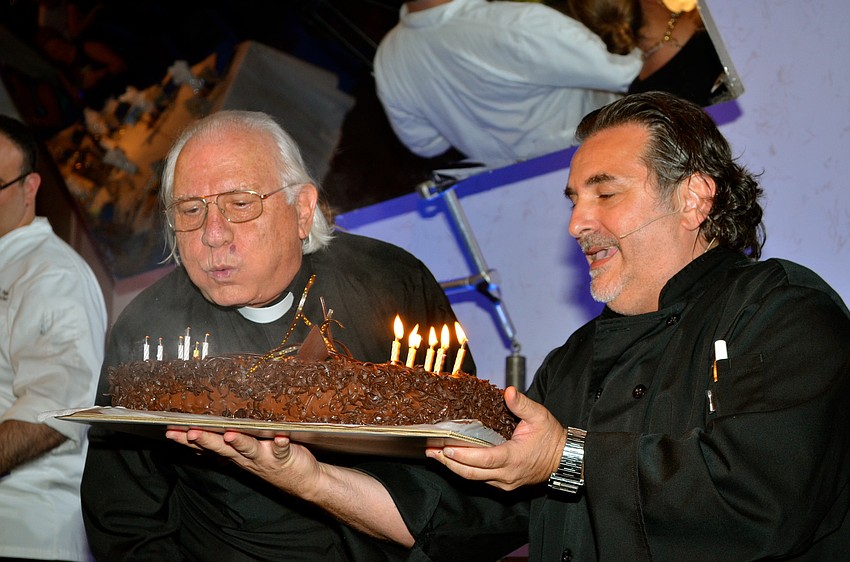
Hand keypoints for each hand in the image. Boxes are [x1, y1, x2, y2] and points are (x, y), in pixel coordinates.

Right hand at [165, 429, 322, 498]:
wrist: (302, 481)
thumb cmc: (272, 459)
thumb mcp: (246, 451)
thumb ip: (230, 440)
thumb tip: (210, 424)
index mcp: (235, 452)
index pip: (207, 444)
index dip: (188, 440)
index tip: (170, 432)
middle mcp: (246, 455)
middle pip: (222, 447)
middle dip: (205, 440)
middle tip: (189, 433)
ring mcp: (264, 456)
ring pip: (248, 448)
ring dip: (238, 442)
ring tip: (229, 435)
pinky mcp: (284, 455)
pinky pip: (281, 449)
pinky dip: (280, 443)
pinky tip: (279, 437)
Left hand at [425, 387, 566, 489]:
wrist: (564, 459)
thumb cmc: (552, 438)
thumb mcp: (540, 416)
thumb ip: (522, 404)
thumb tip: (508, 391)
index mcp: (515, 458)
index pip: (485, 459)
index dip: (464, 456)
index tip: (446, 449)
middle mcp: (508, 474)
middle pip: (472, 474)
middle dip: (449, 463)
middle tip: (430, 451)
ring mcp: (505, 482)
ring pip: (474, 478)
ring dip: (454, 467)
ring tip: (435, 455)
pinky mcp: (504, 484)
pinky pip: (481, 479)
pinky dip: (465, 470)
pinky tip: (453, 460)